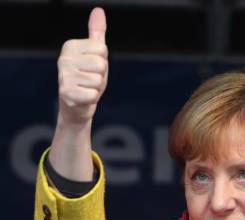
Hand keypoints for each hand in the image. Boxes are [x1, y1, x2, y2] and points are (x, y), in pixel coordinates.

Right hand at [57, 7, 107, 126]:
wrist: (77, 106)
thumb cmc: (88, 78)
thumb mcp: (95, 55)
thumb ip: (96, 33)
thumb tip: (98, 10)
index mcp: (70, 46)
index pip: (102, 49)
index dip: (103, 62)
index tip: (93, 68)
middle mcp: (63, 59)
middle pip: (101, 65)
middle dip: (101, 76)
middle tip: (90, 81)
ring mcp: (63, 76)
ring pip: (98, 80)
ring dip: (97, 88)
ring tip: (86, 89)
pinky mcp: (66, 93)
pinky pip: (93, 94)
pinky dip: (92, 99)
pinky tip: (83, 98)